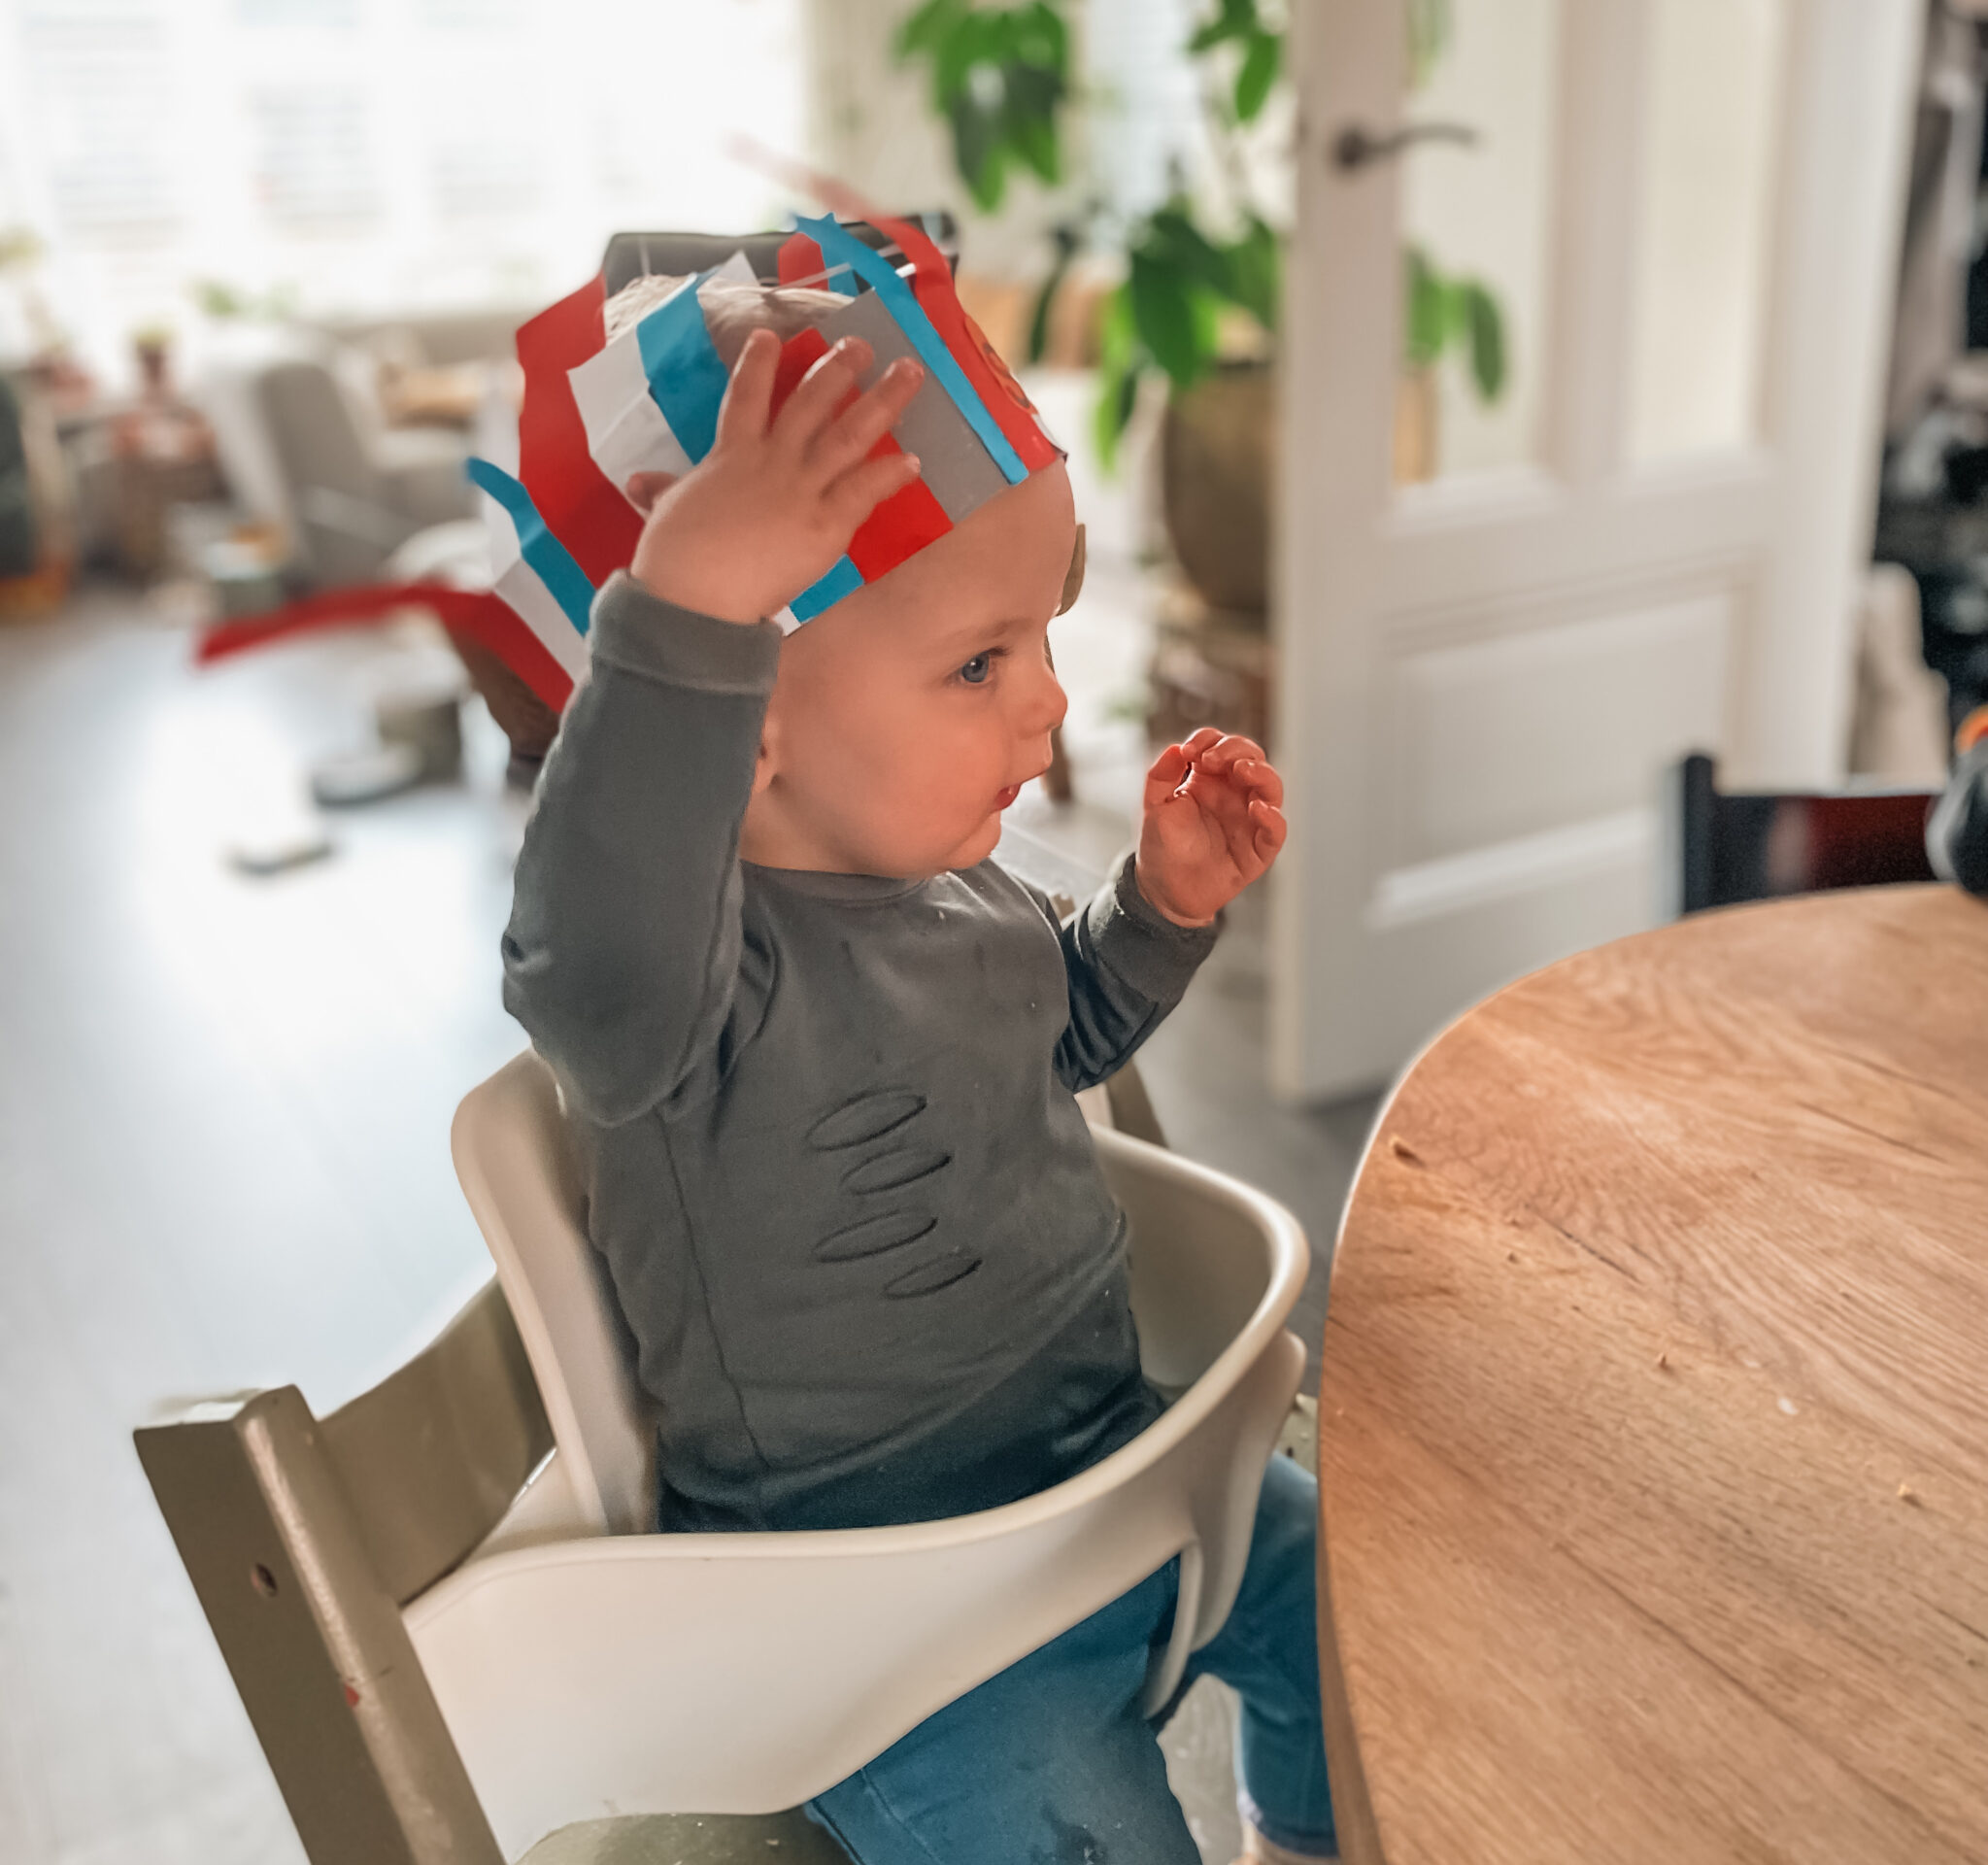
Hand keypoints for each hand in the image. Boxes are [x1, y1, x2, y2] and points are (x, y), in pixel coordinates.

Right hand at [628, 329, 924, 623]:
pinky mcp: (825, 525)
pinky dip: (890, 475)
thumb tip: (638, 482)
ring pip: (848, 434)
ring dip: (882, 402)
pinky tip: (915, 462)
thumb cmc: (674, 556)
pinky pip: (864, 491)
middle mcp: (771, 461)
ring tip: (909, 373)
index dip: (757, 364)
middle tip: (863, 345)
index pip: (745, 397)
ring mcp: (801, 489)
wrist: (695, 594)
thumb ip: (662, 491)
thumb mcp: (667, 512)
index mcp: (730, 455)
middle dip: (838, 370)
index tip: (769, 335)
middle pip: (810, 403)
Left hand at [1134, 729, 1286, 926]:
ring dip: (1261, 773)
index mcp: (1211, 780)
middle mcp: (1235, 794)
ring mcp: (1250, 819)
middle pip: (1252, 757)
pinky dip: (1273, 819)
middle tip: (1213, 758)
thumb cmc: (1163, 846)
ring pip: (1271, 787)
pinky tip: (1258, 809)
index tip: (1190, 751)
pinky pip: (1276, 832)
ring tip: (1241, 770)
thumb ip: (1160, 776)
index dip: (1209, 740)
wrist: (1165, 889)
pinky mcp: (1258, 849)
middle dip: (1236, 749)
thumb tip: (1175, 748)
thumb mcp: (1154, 807)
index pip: (1221, 745)